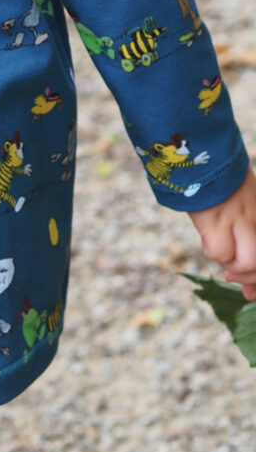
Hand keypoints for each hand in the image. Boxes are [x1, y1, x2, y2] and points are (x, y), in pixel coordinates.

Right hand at [187, 168, 255, 300]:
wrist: (201, 158)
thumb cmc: (220, 181)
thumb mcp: (243, 203)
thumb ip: (247, 235)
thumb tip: (238, 276)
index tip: (251, 294)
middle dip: (249, 278)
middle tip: (230, 277)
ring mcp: (241, 219)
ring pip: (247, 263)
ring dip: (231, 265)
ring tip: (219, 250)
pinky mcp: (217, 221)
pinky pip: (219, 253)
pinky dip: (213, 251)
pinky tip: (207, 238)